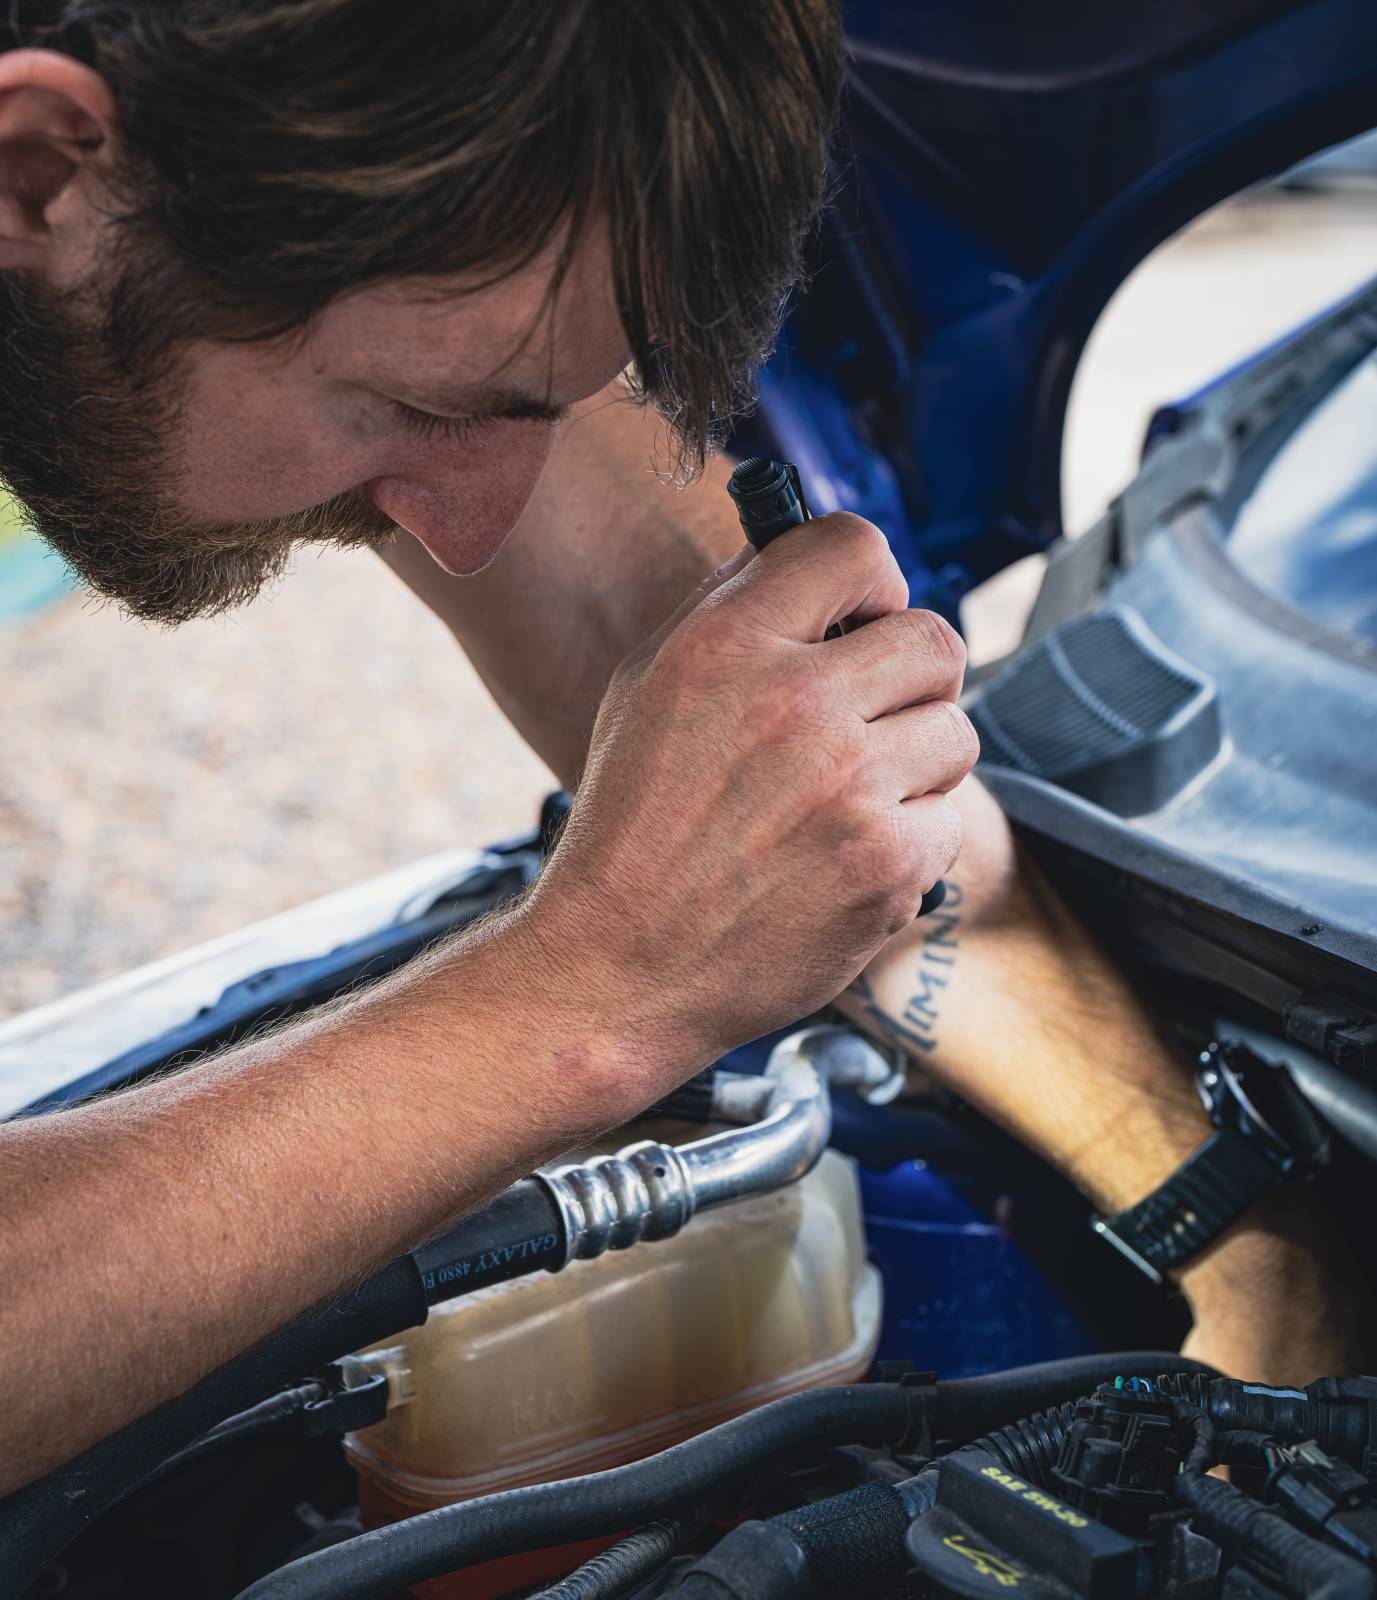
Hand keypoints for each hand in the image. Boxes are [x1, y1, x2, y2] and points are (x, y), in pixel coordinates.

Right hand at [521, 511, 976, 1076]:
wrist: (618, 966)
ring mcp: (853, 787)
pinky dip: (908, 842)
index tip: (863, 618)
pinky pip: (949, 822)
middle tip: (871, 717)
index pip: (856, 545)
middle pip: (936, 640)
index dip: (873, 581)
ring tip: (845, 801)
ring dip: (914, 764)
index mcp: (729, 644)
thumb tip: (816, 572)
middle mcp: (798, 703)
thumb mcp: (647, 688)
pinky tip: (843, 862)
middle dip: (912, 676)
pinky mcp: (889, 865)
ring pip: (955, 734)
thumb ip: (729, 612)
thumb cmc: (631, 826)